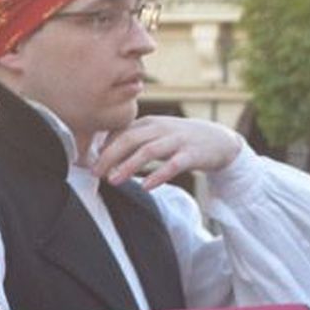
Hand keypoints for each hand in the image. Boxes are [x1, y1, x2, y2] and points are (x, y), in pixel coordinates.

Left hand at [93, 117, 242, 190]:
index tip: (89, 163)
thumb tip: (101, 152)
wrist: (221, 141)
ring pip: (149, 151)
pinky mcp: (192, 154)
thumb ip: (132, 140)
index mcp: (149, 123)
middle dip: (109, 156)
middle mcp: (162, 128)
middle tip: (94, 172)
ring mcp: (178, 140)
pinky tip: (146, 186)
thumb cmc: (180, 140)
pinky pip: (174, 164)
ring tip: (113, 181)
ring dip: (128, 166)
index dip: (103, 147)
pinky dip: (159, 175)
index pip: (120, 131)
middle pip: (129, 139)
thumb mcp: (155, 135)